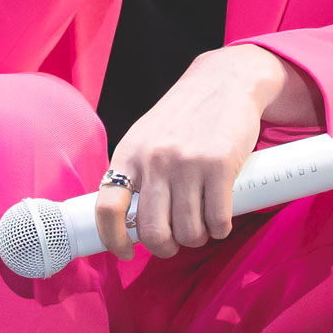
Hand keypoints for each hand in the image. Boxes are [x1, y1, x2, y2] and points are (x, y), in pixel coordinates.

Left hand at [97, 44, 318, 259]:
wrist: (225, 82)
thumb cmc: (185, 116)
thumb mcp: (148, 137)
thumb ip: (137, 173)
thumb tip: (130, 222)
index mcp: (129, 153)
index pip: (107, 207)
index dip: (113, 239)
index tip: (127, 251)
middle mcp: (155, 159)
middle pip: (152, 231)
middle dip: (166, 247)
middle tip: (176, 241)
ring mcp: (188, 163)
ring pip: (188, 231)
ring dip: (197, 238)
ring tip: (203, 226)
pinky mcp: (221, 165)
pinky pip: (218, 220)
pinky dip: (221, 229)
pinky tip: (221, 221)